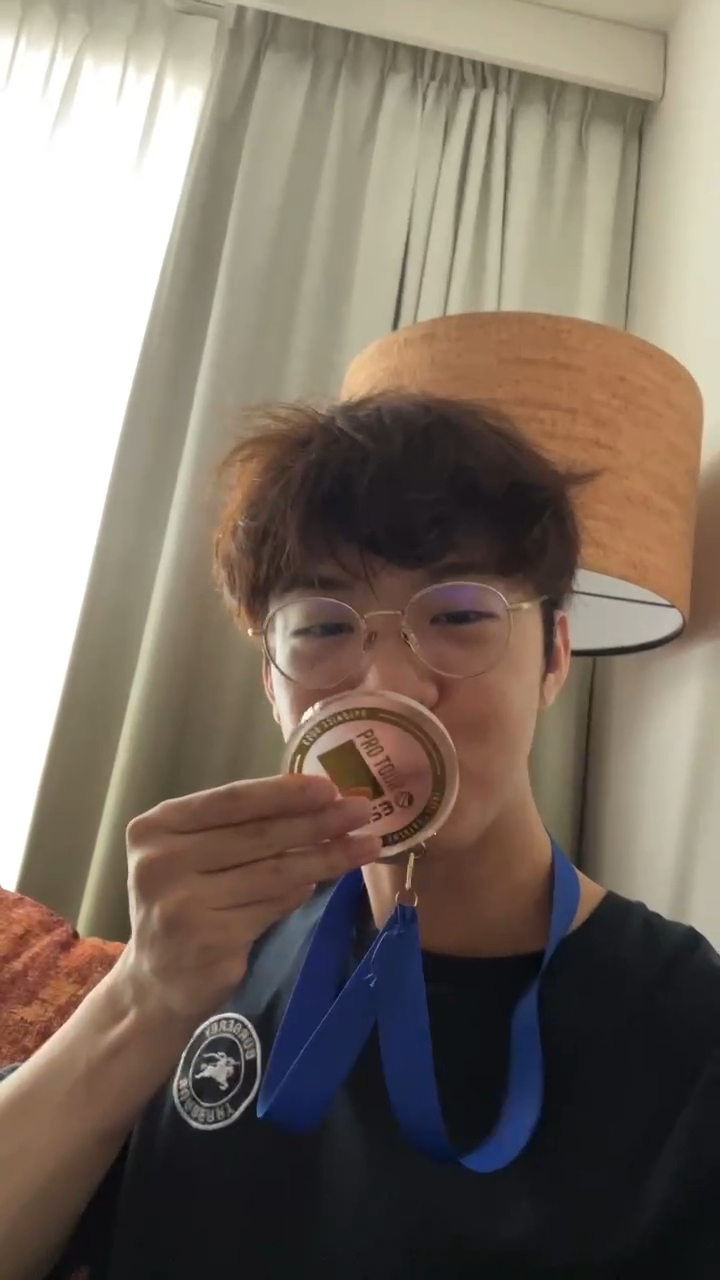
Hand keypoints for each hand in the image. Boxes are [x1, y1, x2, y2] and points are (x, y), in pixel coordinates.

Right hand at [119, 774, 378, 1026]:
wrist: (156, 982)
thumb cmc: (185, 901)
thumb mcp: (195, 854)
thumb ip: (240, 827)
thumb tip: (320, 801)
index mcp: (156, 828)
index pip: (231, 801)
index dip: (284, 792)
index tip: (329, 787)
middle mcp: (161, 863)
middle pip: (258, 835)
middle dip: (317, 822)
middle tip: (362, 810)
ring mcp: (181, 905)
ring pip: (272, 873)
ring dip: (325, 858)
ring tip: (365, 846)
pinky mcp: (208, 941)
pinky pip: (270, 908)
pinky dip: (299, 893)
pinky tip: (318, 883)